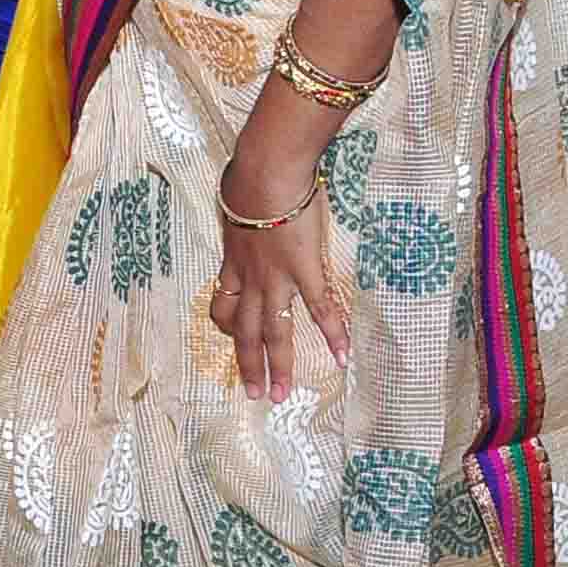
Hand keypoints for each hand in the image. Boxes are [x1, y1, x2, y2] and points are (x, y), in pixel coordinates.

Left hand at [209, 159, 351, 399]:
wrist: (264, 172)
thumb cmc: (249, 177)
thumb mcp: (234, 199)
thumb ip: (240, 208)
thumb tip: (240, 191)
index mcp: (234, 261)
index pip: (224, 304)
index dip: (228, 325)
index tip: (233, 337)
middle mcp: (250, 278)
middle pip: (245, 330)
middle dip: (248, 363)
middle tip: (252, 393)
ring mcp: (277, 278)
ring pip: (273, 331)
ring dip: (278, 365)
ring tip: (281, 394)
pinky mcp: (305, 270)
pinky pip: (319, 308)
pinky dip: (333, 333)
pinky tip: (343, 356)